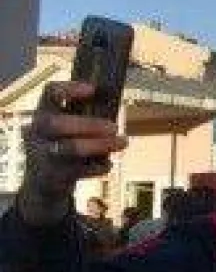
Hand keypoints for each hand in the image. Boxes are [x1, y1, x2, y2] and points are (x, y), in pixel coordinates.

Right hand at [19, 81, 126, 223]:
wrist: (44, 183)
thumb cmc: (65, 148)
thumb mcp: (71, 129)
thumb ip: (87, 117)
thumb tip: (114, 103)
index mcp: (43, 114)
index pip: (49, 94)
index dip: (69, 89)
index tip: (93, 90)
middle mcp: (36, 132)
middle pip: (55, 123)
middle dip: (88, 124)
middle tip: (114, 127)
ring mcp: (40, 155)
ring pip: (67, 148)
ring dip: (98, 145)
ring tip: (122, 142)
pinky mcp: (50, 177)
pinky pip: (75, 171)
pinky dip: (96, 167)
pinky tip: (108, 165)